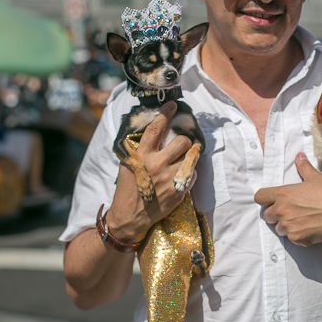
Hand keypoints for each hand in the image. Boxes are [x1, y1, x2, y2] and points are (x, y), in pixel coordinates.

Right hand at [106, 101, 192, 242]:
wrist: (130, 216)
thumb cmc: (128, 187)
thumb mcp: (128, 164)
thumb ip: (142, 148)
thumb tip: (157, 131)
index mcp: (141, 155)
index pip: (156, 128)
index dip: (166, 114)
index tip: (174, 105)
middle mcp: (156, 165)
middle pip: (183, 141)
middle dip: (184, 142)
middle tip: (179, 147)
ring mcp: (169, 178)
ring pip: (191, 157)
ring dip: (187, 158)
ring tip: (180, 162)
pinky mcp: (179, 191)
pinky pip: (192, 174)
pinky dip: (188, 174)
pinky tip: (178, 179)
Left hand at [254, 153, 321, 245]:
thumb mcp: (315, 178)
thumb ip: (303, 167)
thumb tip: (299, 156)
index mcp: (282, 194)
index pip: (259, 198)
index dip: (265, 200)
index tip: (273, 202)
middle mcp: (281, 210)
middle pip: (267, 215)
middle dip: (276, 215)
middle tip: (292, 212)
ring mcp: (288, 225)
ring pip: (278, 228)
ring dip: (287, 226)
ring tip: (302, 220)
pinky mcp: (296, 237)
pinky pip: (291, 238)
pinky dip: (298, 235)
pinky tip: (310, 228)